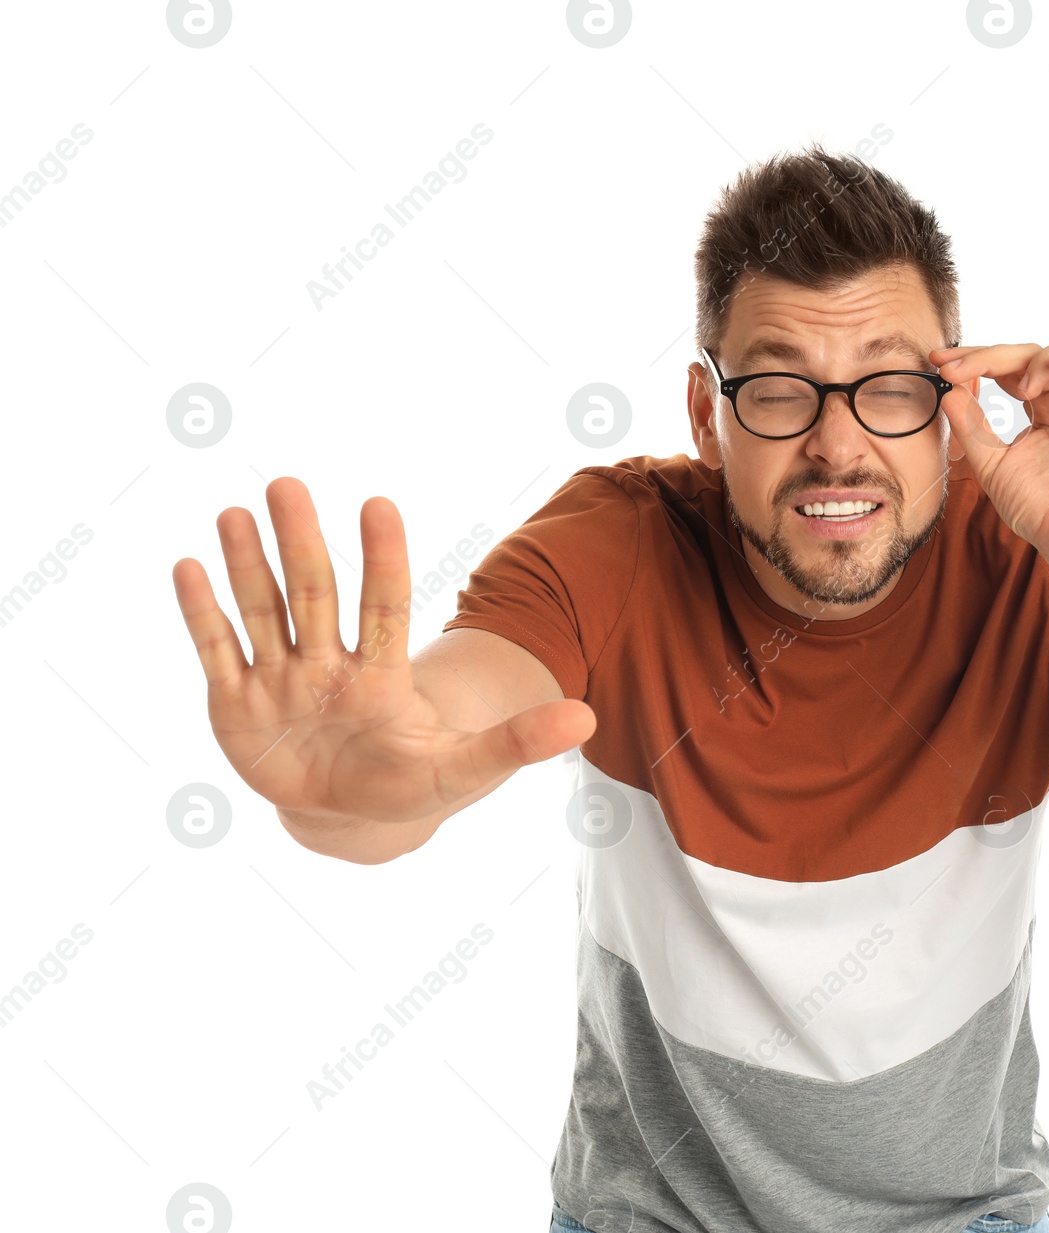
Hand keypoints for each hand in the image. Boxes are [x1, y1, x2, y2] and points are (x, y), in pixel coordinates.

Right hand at [171, 478, 594, 825]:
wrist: (348, 817)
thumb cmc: (408, 783)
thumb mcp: (463, 770)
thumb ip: (517, 744)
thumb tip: (588, 719)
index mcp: (383, 675)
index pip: (385, 607)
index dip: (383, 560)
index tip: (379, 504)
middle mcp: (330, 664)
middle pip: (316, 595)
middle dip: (301, 542)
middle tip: (287, 484)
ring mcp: (282, 680)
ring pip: (265, 612)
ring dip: (248, 565)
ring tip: (235, 512)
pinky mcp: (237, 704)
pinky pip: (220, 651)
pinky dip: (203, 615)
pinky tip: (188, 567)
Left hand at [932, 336, 1048, 584]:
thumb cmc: (1036, 509)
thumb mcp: (991, 463)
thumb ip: (972, 427)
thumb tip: (948, 390)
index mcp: (1042, 407)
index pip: (1009, 367)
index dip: (975, 359)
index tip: (938, 361)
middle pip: (1034, 354)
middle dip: (991, 356)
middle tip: (956, 369)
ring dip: (1040, 356)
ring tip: (1016, 386)